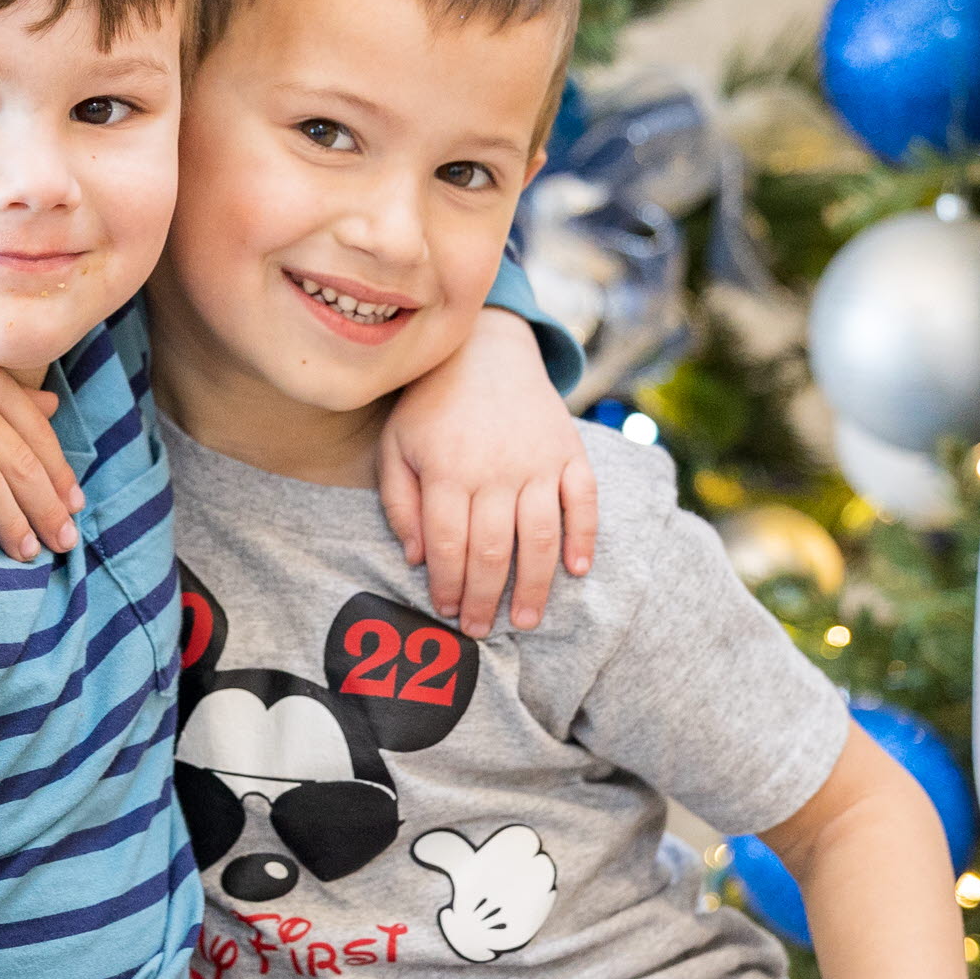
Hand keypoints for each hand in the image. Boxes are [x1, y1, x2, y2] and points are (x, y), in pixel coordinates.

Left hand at [378, 312, 598, 635]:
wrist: (485, 347)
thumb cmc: (431, 405)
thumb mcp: (395, 445)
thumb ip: (400, 503)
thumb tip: (417, 559)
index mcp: (447, 469)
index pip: (448, 546)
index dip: (447, 586)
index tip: (446, 612)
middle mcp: (494, 469)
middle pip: (492, 551)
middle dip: (485, 599)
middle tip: (480, 630)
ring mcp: (537, 461)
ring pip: (540, 536)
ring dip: (534, 585)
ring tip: (525, 620)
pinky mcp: (569, 451)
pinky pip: (583, 500)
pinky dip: (584, 537)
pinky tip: (576, 571)